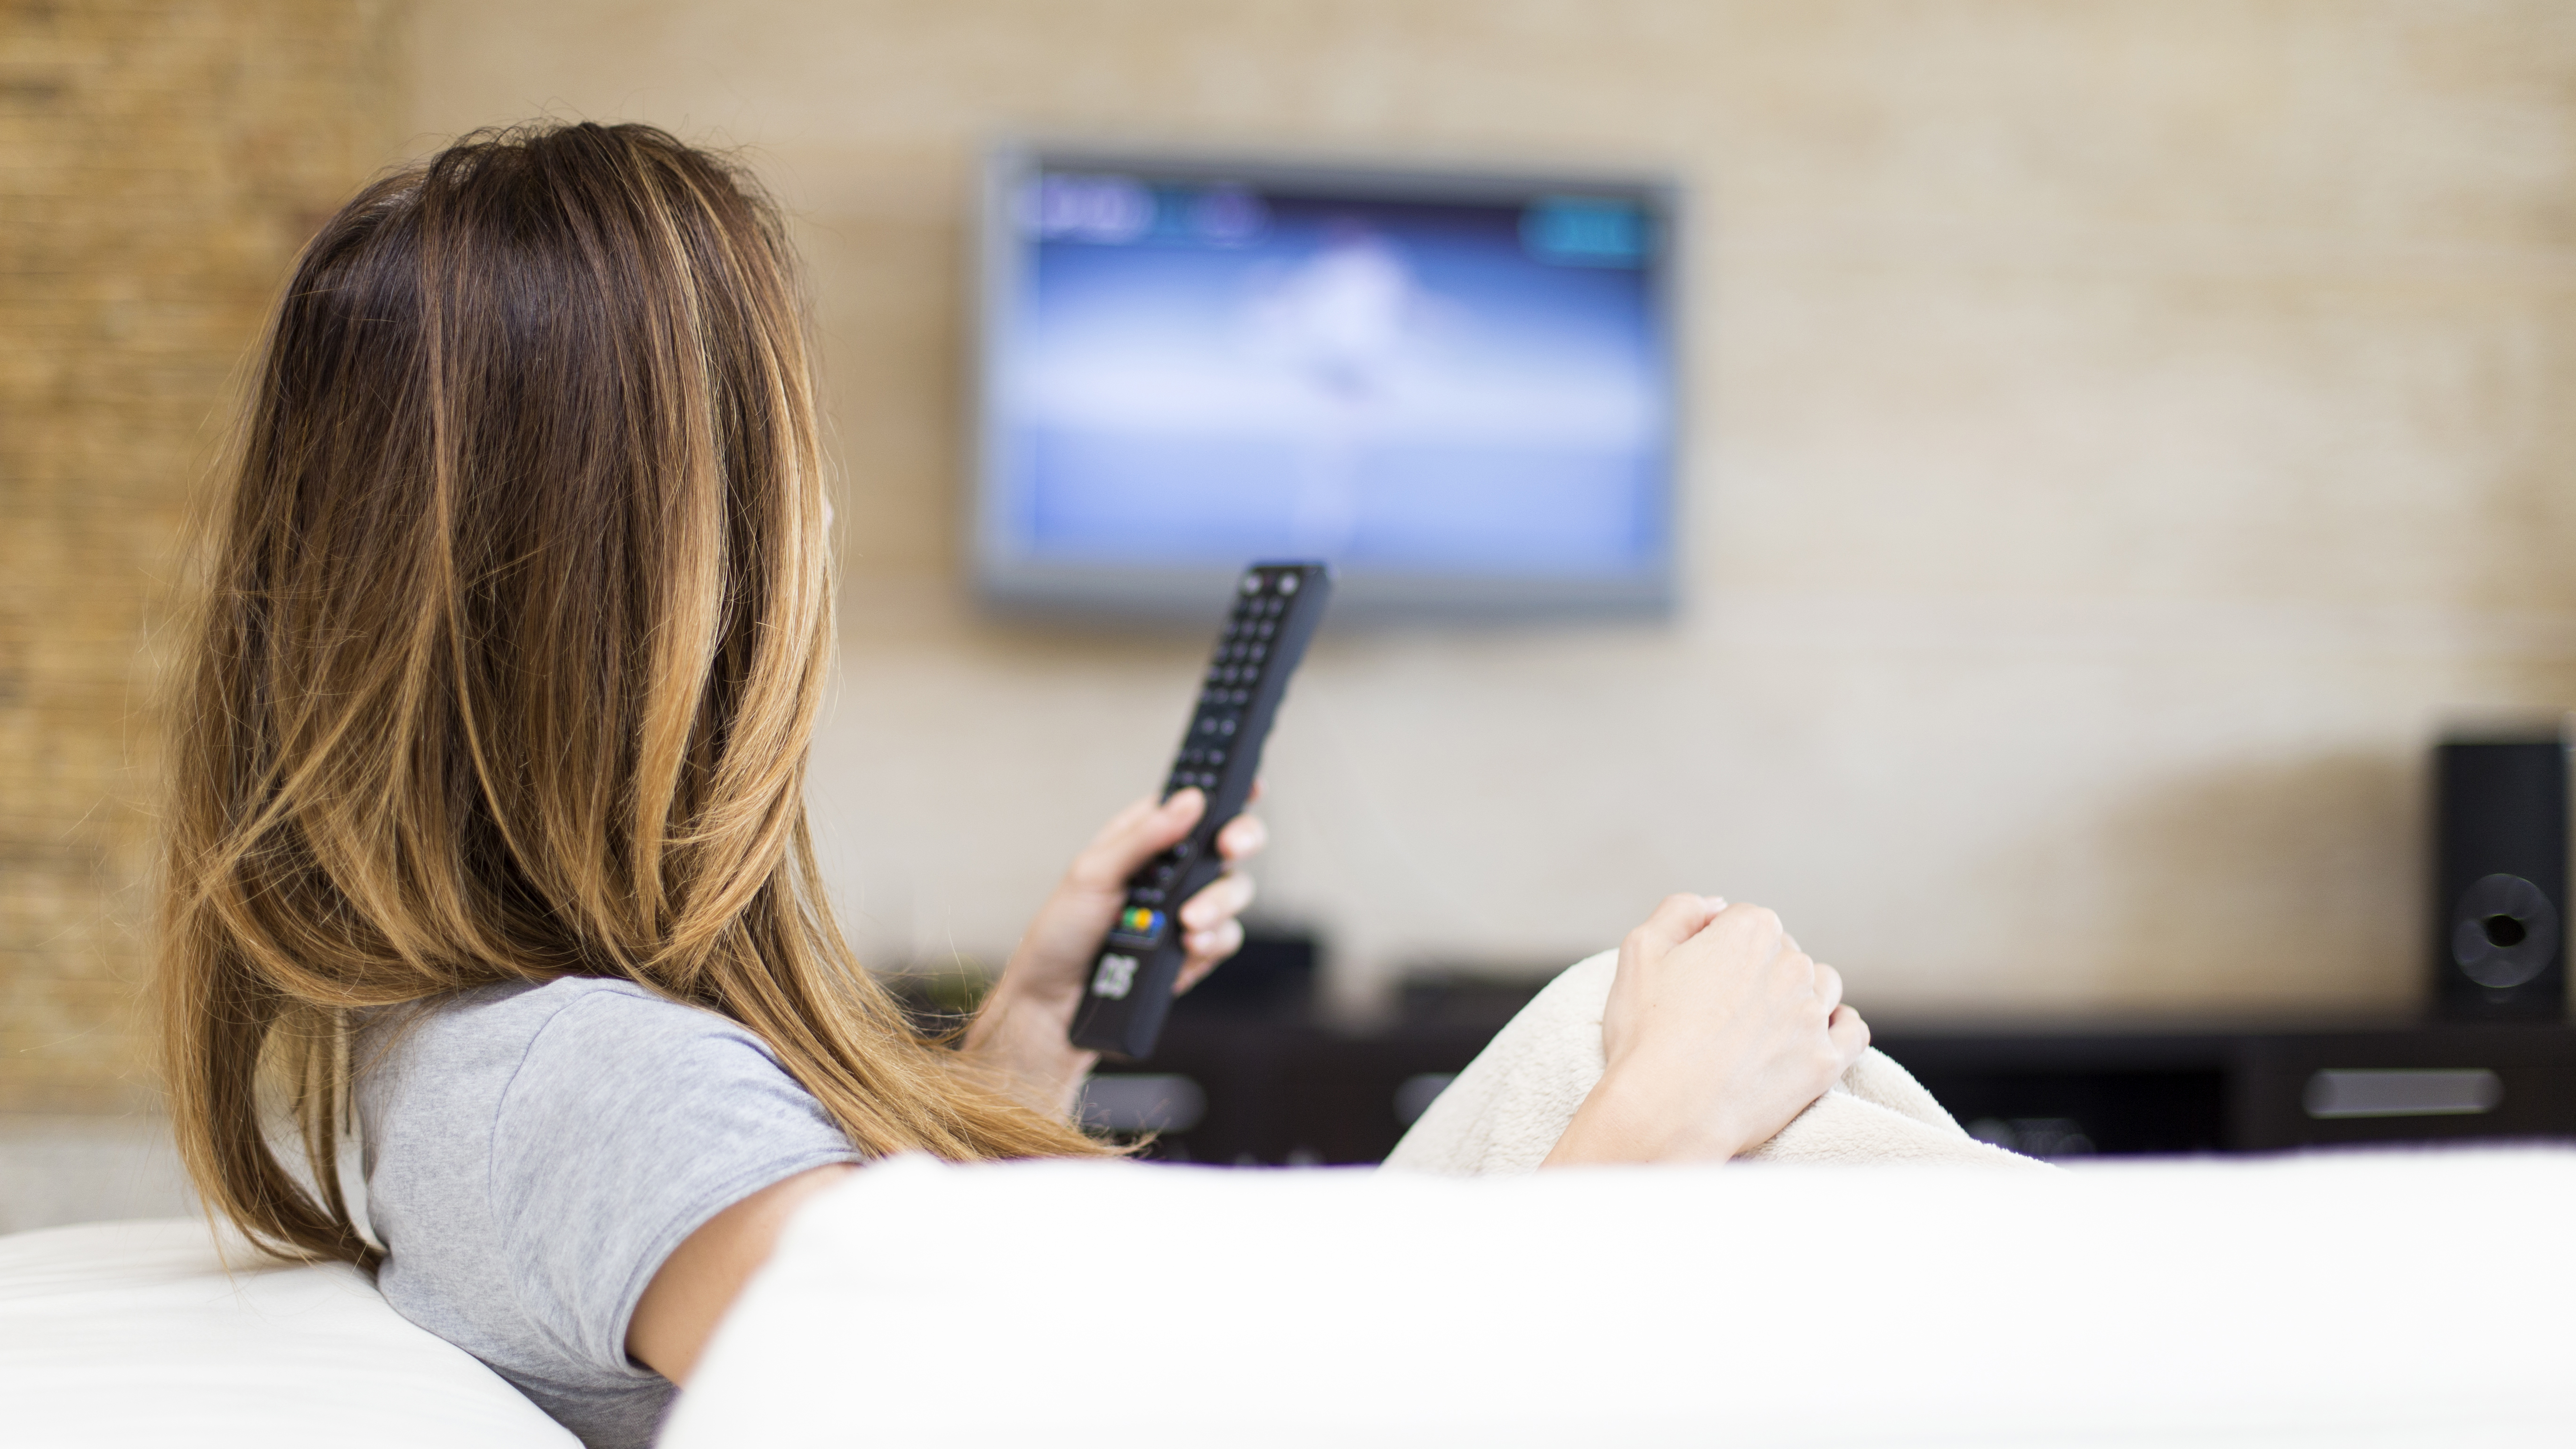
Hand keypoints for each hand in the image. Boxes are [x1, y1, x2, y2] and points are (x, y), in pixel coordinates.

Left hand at [960, 787, 1267, 1113]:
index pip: (1191, 805)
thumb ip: (1143, 837)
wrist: (1054, 1009)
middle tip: (1229, 847)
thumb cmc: (1060, 936)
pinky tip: (1190, 947)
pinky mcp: (1194, 951)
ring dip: (1220, 902)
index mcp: (1142, 840)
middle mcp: (1170, 873)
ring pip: (1234, 890)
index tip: (1251, 782)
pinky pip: (1226, 937)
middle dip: (1240, 838)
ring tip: (1189, 921)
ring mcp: (1185, 912)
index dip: (1225, 789)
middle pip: (1227, 842)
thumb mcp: (1092, 875)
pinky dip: (1213, 940)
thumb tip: (1190, 800)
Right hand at [1542, 895, 1867, 1166]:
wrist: (1666, 1111)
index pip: (1743, 921)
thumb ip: (1679, 910)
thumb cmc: (1647, 1034)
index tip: (1697, 976)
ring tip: (1766, 1023)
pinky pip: (1852, 1032)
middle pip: (1783, 952)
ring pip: (1822, 986)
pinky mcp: (1825, 1060)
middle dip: (1757, 972)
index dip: (1716, 946)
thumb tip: (1716, 905)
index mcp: (1750, 930)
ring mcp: (1813, 1014)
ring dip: (1800, 995)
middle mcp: (1792, 964)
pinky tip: (1821, 1034)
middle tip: (1722, 1008)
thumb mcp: (1640, 950)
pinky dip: (1840, 1028)